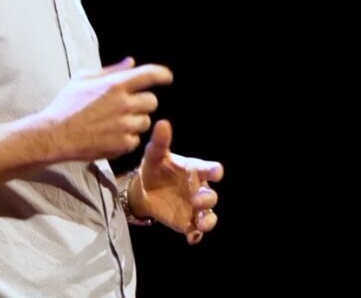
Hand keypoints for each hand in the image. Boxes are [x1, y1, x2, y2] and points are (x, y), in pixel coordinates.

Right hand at [40, 57, 172, 161]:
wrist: (55, 135)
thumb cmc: (66, 104)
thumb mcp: (84, 79)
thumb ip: (111, 70)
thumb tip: (131, 62)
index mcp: (115, 85)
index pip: (150, 74)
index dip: (163, 75)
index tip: (167, 78)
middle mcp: (124, 104)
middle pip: (152, 101)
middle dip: (143, 103)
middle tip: (127, 107)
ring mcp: (124, 125)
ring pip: (145, 122)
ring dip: (135, 121)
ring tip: (114, 123)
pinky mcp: (122, 144)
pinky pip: (136, 140)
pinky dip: (127, 138)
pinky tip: (110, 136)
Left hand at [133, 120, 223, 244]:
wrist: (143, 189)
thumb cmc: (155, 167)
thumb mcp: (155, 154)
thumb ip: (160, 142)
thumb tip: (162, 123)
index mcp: (195, 170)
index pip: (210, 169)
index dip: (215, 171)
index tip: (216, 173)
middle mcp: (199, 189)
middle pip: (211, 196)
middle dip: (207, 199)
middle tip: (197, 200)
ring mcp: (194, 207)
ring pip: (209, 216)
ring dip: (208, 221)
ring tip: (201, 224)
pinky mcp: (186, 222)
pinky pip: (196, 231)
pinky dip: (196, 235)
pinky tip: (192, 237)